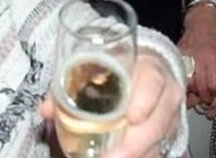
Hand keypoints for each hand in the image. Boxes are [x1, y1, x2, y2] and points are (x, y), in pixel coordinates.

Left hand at [38, 52, 183, 157]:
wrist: (149, 69)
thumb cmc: (123, 67)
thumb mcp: (104, 66)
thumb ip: (74, 84)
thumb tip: (46, 109)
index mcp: (149, 69)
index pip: (152, 81)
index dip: (144, 100)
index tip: (131, 117)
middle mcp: (165, 94)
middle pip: (156, 122)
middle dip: (134, 145)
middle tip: (110, 157)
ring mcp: (168, 117)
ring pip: (156, 142)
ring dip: (134, 155)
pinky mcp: (167, 134)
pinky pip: (156, 151)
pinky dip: (140, 157)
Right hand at [178, 4, 215, 105]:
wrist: (201, 20)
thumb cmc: (215, 37)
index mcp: (214, 58)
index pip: (213, 85)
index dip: (215, 93)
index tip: (215, 93)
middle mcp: (199, 59)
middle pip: (200, 87)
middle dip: (204, 95)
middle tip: (206, 96)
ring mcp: (186, 58)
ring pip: (188, 83)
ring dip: (192, 90)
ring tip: (197, 90)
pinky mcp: (177, 56)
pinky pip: (180, 74)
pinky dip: (184, 81)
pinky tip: (188, 82)